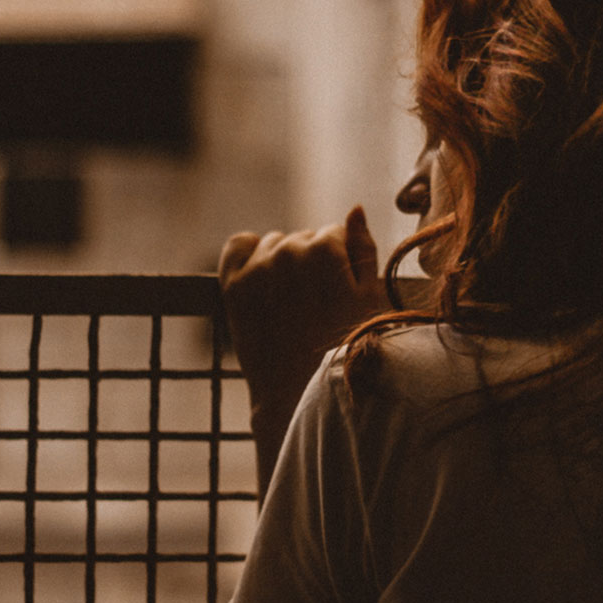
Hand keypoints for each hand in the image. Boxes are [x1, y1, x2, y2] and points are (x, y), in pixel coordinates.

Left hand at [218, 206, 387, 439]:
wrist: (296, 392)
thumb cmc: (344, 347)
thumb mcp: (370, 300)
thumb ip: (364, 249)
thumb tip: (355, 209)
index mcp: (325, 249)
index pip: (334, 235)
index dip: (341, 263)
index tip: (338, 292)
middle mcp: (288, 251)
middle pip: (304, 239)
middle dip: (313, 262)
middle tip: (316, 303)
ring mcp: (257, 267)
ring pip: (275, 243)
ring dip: (283, 261)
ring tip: (292, 301)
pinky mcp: (233, 284)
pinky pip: (240, 244)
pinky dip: (250, 252)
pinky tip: (263, 277)